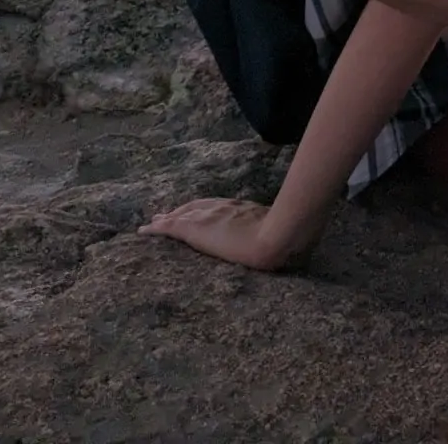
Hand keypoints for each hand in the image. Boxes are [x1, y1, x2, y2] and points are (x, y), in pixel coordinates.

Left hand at [137, 198, 308, 271]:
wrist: (280, 238)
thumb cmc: (290, 237)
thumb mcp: (287, 231)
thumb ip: (286, 232)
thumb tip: (303, 240)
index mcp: (244, 210)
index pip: (220, 207)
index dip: (207, 209)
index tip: (199, 213)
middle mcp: (225, 209)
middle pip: (198, 207)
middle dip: (183, 211)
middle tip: (168, 215)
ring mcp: (210, 218)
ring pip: (181, 215)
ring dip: (167, 219)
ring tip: (154, 222)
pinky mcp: (196, 230)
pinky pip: (169, 229)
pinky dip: (155, 229)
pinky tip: (143, 232)